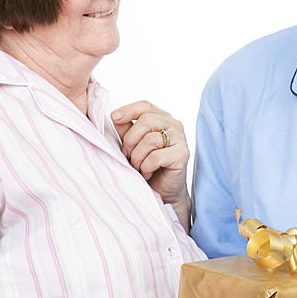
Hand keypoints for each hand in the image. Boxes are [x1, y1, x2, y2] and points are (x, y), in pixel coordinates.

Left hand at [111, 101, 190, 225]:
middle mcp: (173, 125)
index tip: (114, 118)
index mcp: (162, 118)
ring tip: (138, 167)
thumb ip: (126, 130)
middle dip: (130, 140)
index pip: (145, 106)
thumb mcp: (133, 145)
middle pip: (146, 121)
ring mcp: (180, 139)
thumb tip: (115, 117)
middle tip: (127, 155)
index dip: (129, 110)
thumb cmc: (148, 166)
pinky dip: (146, 167)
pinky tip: (147, 172)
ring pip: (150, 140)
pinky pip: (156, 156)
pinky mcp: (182, 155)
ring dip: (137, 156)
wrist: (163, 191)